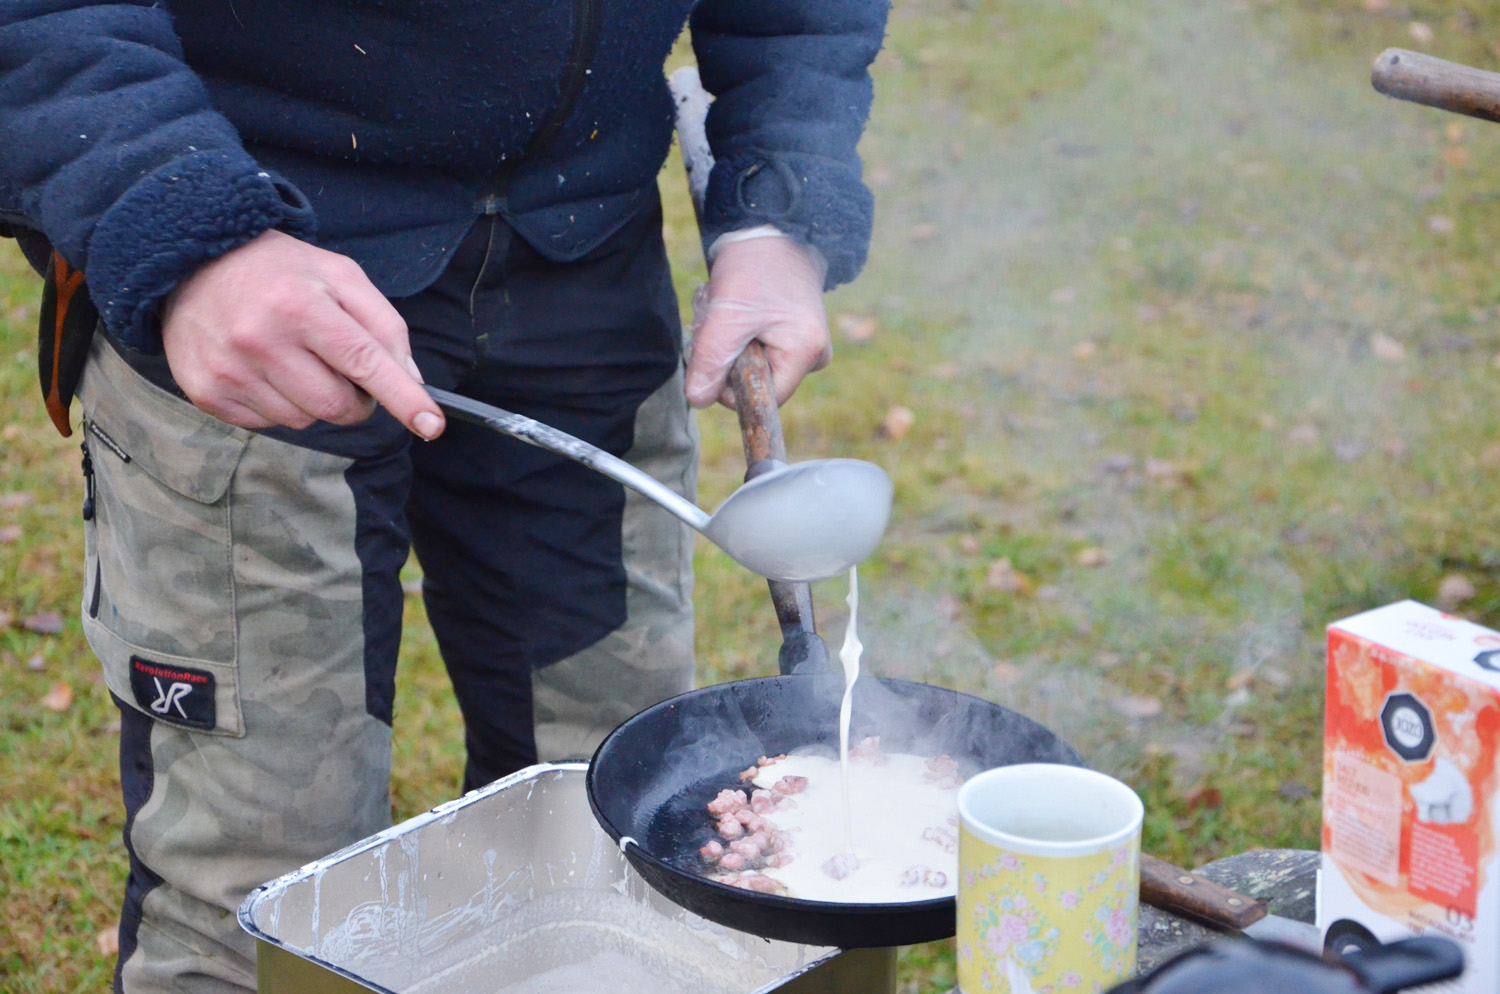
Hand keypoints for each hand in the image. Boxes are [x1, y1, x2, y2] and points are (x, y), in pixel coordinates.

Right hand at [160, 229, 444, 437]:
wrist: (193, 263)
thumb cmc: (280, 271)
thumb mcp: (340, 275)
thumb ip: (384, 323)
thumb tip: (410, 380)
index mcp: (299, 306)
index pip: (365, 363)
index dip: (403, 399)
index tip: (432, 426)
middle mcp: (260, 341)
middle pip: (338, 406)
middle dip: (356, 398)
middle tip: (343, 368)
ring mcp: (230, 371)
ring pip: (305, 420)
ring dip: (316, 400)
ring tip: (296, 358)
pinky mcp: (208, 394)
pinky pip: (269, 424)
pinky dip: (280, 404)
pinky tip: (265, 369)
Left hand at [684, 234, 830, 408]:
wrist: (772, 228)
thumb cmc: (755, 267)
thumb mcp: (727, 316)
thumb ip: (711, 361)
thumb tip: (698, 400)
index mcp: (807, 354)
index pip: (763, 398)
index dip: (731, 384)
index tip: (718, 346)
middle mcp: (815, 355)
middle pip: (758, 382)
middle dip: (729, 358)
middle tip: (720, 320)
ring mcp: (807, 345)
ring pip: (754, 366)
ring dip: (729, 343)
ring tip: (728, 308)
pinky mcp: (796, 335)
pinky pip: (759, 350)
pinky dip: (737, 333)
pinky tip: (736, 308)